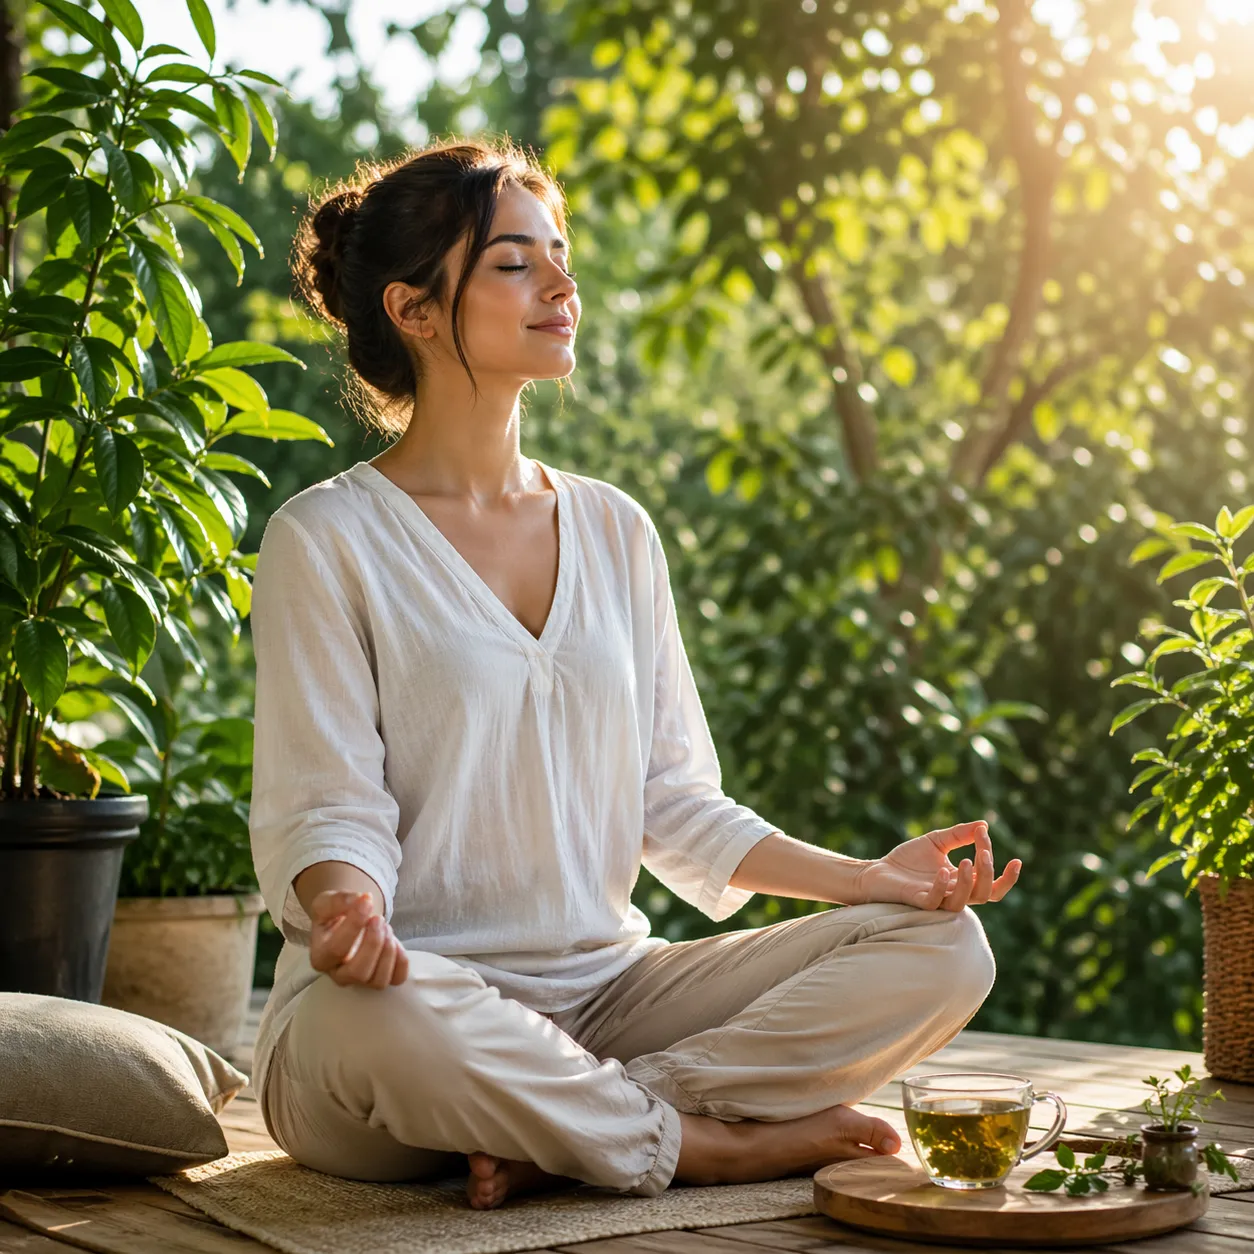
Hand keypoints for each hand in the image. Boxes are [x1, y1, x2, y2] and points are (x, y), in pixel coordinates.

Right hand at [308, 890, 409, 987]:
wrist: (346, 921)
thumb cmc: (334, 914)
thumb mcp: (326, 901)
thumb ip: (339, 900)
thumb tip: (361, 899)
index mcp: (321, 957)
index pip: (337, 949)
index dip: (355, 924)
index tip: (366, 901)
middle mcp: (339, 975)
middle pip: (358, 972)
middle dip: (373, 943)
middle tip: (378, 919)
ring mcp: (362, 981)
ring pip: (378, 980)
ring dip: (388, 951)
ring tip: (386, 927)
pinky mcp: (381, 979)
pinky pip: (397, 978)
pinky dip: (401, 960)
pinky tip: (395, 941)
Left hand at [853, 821, 1021, 911]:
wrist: (876, 871)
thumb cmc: (907, 860)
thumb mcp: (937, 841)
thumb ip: (959, 834)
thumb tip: (984, 825)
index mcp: (962, 881)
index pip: (992, 884)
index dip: (1007, 876)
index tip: (1015, 858)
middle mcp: (953, 893)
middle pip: (985, 894)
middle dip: (989, 872)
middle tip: (983, 851)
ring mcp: (937, 899)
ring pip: (963, 902)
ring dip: (968, 882)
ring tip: (966, 860)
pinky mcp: (918, 901)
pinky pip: (935, 902)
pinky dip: (942, 887)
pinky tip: (942, 871)